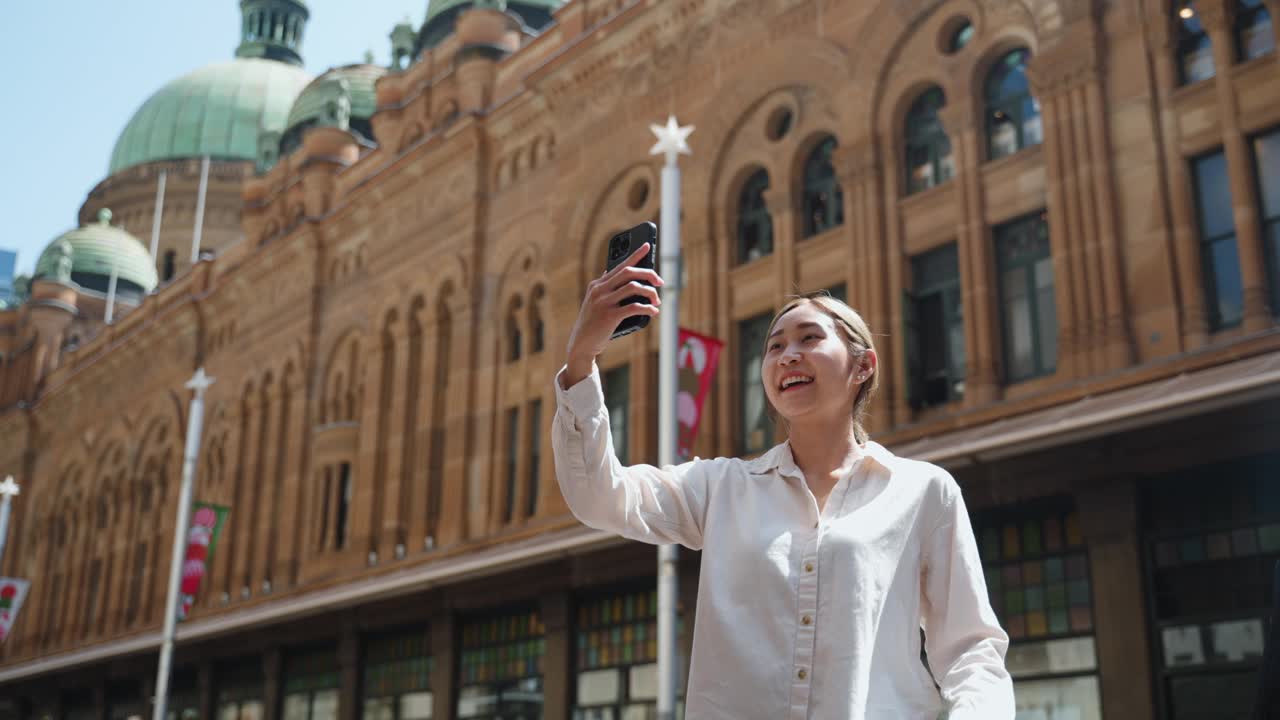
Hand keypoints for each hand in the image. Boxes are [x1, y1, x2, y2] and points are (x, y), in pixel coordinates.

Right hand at [562, 243, 663, 388]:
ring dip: (650, 293)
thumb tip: (609, 270)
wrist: (581, 344)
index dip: (635, 254)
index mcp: (597, 285)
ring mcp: (604, 302)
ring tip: (657, 301)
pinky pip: (634, 307)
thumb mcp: (593, 301)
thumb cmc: (591, 324)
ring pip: (634, 287)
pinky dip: (647, 308)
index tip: (647, 245)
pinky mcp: (609, 316)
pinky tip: (653, 312)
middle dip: (648, 274)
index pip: (620, 265)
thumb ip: (602, 287)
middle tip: (660, 282)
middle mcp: (600, 290)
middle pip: (629, 272)